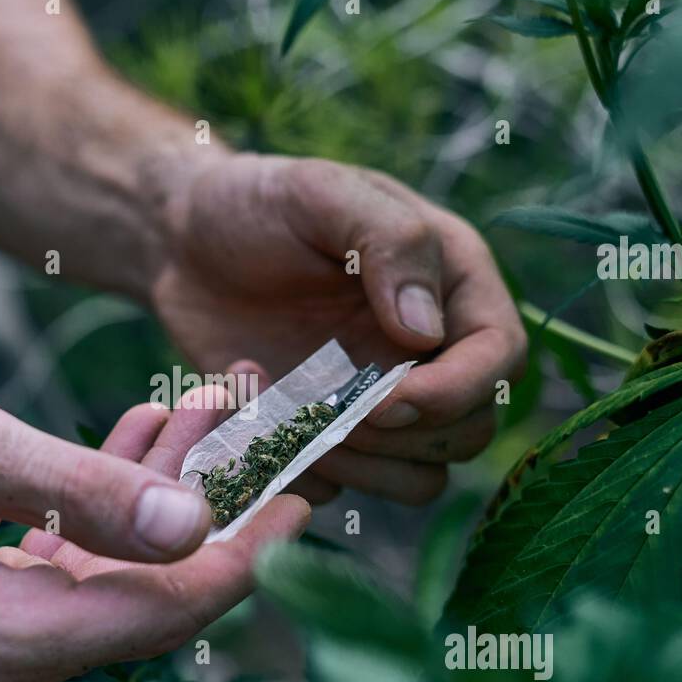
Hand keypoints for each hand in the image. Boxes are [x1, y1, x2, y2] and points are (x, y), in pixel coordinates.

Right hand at [0, 378, 308, 681]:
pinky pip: (71, 578)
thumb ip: (75, 489)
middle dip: (205, 506)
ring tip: (199, 408)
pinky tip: (139, 442)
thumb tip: (193, 528)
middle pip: (143, 598)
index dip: (242, 554)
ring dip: (158, 499)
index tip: (305, 492)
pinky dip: (108, 515)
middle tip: (252, 419)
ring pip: (114, 583)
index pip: (154, 612)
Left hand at [153, 153, 526, 504]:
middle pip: (469, 431)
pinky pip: (343, 489)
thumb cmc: (256, 204)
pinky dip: (304, 473)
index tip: (391, 398)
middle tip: (331, 407)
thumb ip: (389, 243)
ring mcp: (379, 401)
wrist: (181, 243)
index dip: (458, 391)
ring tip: (293, 416)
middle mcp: (429, 352)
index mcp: (450, 284)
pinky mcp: (328, 436)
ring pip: (418, 477)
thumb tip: (428, 331)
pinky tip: (257, 419)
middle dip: (406, 435)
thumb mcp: (321, 193)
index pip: (500, 358)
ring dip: (362, 466)